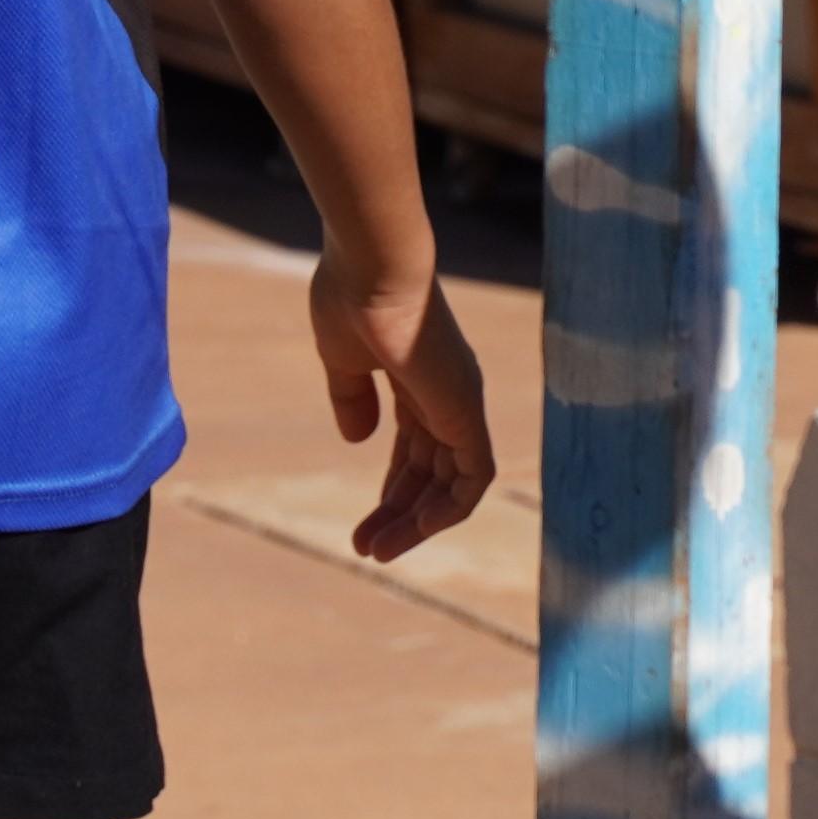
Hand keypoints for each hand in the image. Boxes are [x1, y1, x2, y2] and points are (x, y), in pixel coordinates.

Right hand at [311, 256, 493, 561]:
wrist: (370, 267)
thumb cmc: (350, 298)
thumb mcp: (343, 359)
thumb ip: (352, 397)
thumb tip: (357, 439)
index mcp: (418, 378)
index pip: (416, 448)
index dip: (393, 490)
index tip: (362, 527)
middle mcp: (445, 392)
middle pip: (432, 470)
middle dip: (400, 513)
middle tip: (365, 548)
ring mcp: (459, 401)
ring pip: (453, 481)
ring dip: (418, 522)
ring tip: (377, 552)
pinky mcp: (466, 409)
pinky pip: (474, 476)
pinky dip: (449, 509)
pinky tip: (413, 532)